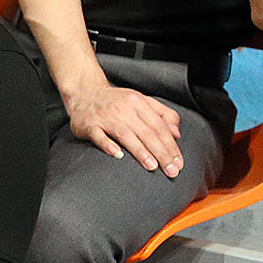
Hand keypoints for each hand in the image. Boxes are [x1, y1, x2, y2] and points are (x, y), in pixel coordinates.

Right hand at [64, 81, 183, 177]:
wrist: (84, 92)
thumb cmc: (116, 101)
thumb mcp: (142, 101)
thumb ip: (163, 114)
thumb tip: (177, 133)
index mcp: (138, 103)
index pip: (159, 126)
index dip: (171, 145)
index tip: (178, 162)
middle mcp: (123, 109)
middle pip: (146, 132)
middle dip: (161, 153)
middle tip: (171, 170)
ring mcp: (105, 117)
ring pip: (126, 135)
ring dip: (140, 151)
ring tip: (152, 166)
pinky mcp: (89, 125)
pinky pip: (99, 136)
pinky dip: (108, 145)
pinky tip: (117, 155)